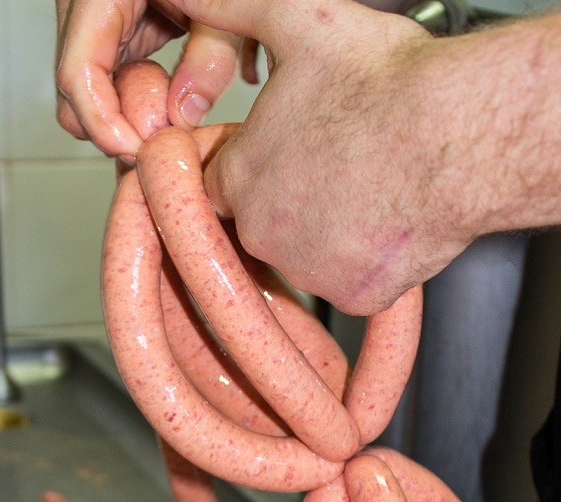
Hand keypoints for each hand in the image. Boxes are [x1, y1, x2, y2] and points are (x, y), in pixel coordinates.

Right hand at [54, 0, 250, 157]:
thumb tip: (185, 115)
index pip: (77, 74)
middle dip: (111, 129)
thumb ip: (211, 57)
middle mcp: (83, 7)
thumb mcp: (221, 4)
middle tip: (157, 149)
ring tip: (165, 127)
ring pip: (85, 97)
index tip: (136, 152)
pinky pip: (106, 86)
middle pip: (72, 95)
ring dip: (122, 121)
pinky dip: (132, 105)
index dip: (102, 124)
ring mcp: (92, 24)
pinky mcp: (110, 35)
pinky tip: (163, 110)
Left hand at [167, 0, 560, 314]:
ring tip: (369, 186)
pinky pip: (352, 281)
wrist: (460, 135)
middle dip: (293, 199)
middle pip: (264, 224)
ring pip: (308, 255)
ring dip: (330, 229)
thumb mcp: (297, 23)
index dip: (256, 166)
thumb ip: (231, 10)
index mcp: (239, 176)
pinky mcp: (353, 296)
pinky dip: (368, 259)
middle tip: (338, 163)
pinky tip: (389, 219)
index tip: (288, 151)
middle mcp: (262, 231)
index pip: (218, 186)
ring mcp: (308, 269)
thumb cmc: (388, 84)